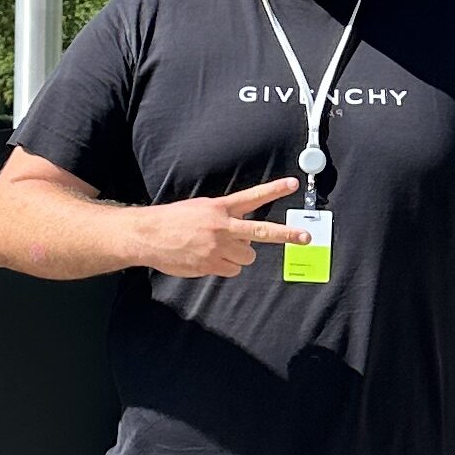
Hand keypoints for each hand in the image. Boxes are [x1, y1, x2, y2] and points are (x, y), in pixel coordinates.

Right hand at [135, 179, 297, 279]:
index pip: (252, 197)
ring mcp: (217, 247)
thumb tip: (243, 233)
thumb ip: (224, 217)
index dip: (274, 190)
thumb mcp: (200, 209)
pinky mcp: (210, 264)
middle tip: (305, 238)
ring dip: (238, 255)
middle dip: (286, 235)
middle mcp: (222, 226)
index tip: (292, 185)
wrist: (149, 235)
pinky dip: (225, 266)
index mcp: (219, 208)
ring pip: (247, 257)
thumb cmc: (173, 220)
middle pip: (261, 232)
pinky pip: (232, 270)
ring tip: (218, 248)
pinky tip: (208, 258)